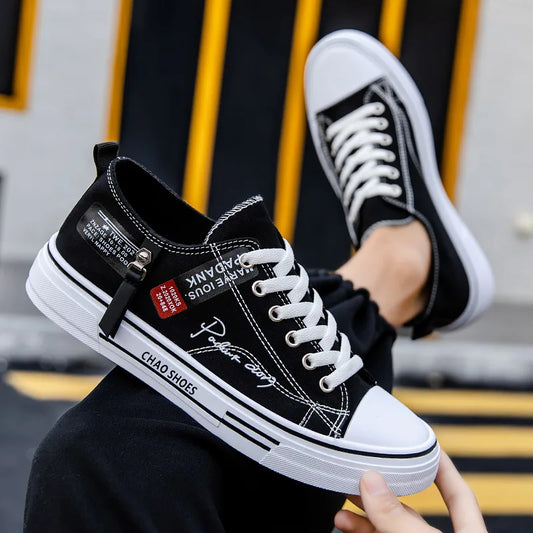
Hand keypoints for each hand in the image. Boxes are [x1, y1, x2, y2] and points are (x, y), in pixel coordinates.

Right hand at [334, 451, 486, 532]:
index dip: (443, 466)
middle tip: (360, 471)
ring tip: (342, 504)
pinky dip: (361, 531)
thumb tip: (372, 481)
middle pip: (412, 510)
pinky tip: (345, 525)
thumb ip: (399, 518)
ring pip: (389, 528)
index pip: (459, 494)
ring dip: (364, 515)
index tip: (425, 442)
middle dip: (383, 490)